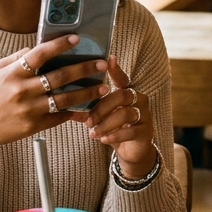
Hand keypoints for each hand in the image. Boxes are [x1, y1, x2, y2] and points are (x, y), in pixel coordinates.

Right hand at [0, 35, 109, 165]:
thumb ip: (18, 58)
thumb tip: (38, 46)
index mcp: (13, 73)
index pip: (39, 54)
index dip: (59, 45)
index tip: (77, 38)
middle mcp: (22, 90)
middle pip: (59, 76)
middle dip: (84, 68)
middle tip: (101, 63)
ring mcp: (29, 109)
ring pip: (64, 99)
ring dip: (87, 92)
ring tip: (103, 87)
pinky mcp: (34, 126)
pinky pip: (59, 117)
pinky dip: (74, 111)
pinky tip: (88, 106)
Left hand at [82, 55, 155, 177]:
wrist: (132, 152)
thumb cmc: (115, 129)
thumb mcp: (101, 119)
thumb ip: (88, 111)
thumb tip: (66, 105)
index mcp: (127, 93)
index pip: (122, 78)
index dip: (116, 69)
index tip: (109, 59)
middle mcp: (139, 100)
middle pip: (122, 95)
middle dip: (102, 107)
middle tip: (88, 120)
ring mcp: (144, 115)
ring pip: (125, 113)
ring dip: (106, 124)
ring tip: (93, 133)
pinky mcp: (146, 131)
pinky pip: (130, 131)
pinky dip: (114, 135)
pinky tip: (104, 140)